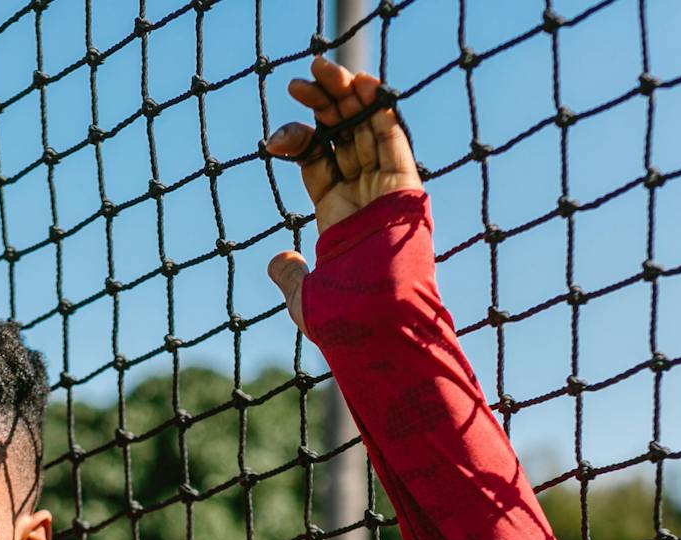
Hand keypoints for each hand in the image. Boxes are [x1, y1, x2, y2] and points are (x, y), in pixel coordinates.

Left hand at [264, 56, 421, 331]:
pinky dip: (380, 110)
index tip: (276, 137)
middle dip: (323, 106)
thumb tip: (278, 260)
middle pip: (343, 137)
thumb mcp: (305, 298)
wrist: (374, 330)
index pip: (319, 163)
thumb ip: (291, 277)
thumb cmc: (344, 323)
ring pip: (367, 130)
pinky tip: (362, 84)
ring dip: (348, 96)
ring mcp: (386, 192)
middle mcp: (364, 199)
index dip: (300, 140)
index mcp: (340, 218)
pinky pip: (393, 140)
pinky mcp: (405, 189)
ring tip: (324, 68)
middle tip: (301, 78)